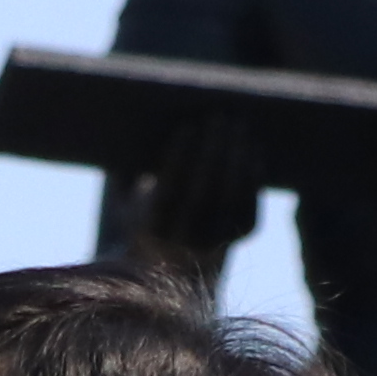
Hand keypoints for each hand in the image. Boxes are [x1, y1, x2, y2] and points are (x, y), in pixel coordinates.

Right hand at [93, 114, 262, 284]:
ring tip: (239, 126)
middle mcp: (184, 243)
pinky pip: (250, 201)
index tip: (188, 126)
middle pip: (203, 193)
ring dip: (237, 158)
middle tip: (218, 117)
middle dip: (212, 152)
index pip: (169, 193)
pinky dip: (253, 174)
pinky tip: (252, 147)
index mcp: (152, 232)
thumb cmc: (144, 210)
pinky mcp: (240, 234)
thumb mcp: (124, 196)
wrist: (173, 258)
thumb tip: (131, 129)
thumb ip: (123, 171)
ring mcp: (216, 241)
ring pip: (230, 198)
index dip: (179, 159)